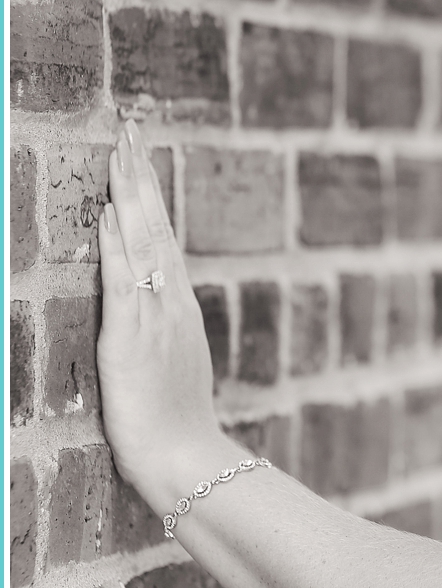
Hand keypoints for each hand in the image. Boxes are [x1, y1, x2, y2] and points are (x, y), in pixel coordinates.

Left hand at [97, 119, 224, 514]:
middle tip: (129, 127)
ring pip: (143, 242)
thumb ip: (164, 326)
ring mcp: (155, 317)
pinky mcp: (133, 338)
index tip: (138, 152)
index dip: (149, 193)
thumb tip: (153, 293)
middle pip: (155, 226)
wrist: (187, 459)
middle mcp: (171, 302)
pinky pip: (125, 281)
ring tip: (120, 151)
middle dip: (139, 175)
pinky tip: (108, 215)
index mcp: (178, 307)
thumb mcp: (174, 363)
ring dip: (129, 195)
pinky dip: (117, 245)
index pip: (162, 236)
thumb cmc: (176, 422)